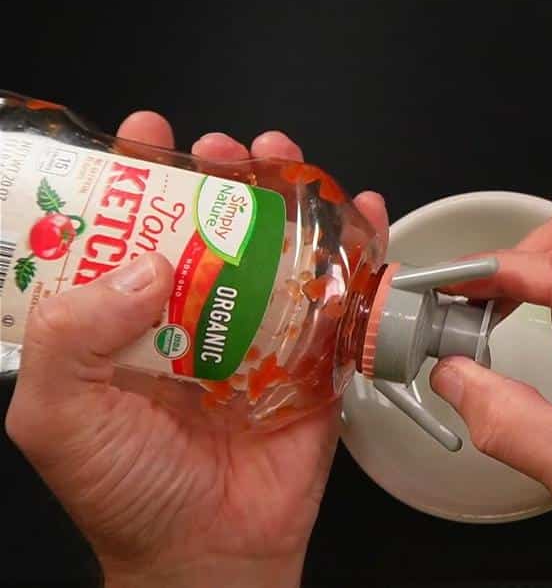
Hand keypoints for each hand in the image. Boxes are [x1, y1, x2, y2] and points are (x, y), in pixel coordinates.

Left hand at [4, 113, 387, 587]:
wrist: (213, 551)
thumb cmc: (127, 493)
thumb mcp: (59, 417)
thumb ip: (74, 336)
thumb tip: (144, 266)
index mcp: (123, 322)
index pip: (127, 231)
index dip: (135, 177)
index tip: (146, 134)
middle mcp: (192, 315)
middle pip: (210, 223)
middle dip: (219, 173)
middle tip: (222, 150)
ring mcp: (260, 331)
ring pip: (278, 245)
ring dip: (289, 194)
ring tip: (284, 160)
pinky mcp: (316, 355)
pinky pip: (341, 294)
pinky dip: (362, 249)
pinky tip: (364, 215)